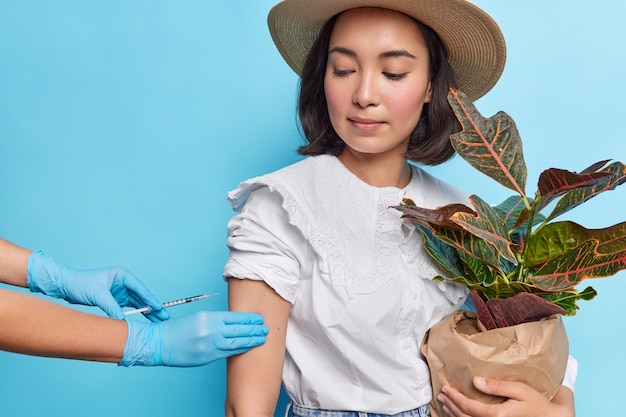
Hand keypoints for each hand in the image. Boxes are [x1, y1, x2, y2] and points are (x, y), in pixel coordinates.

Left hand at [26, 250, 167, 320]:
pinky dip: (137, 313)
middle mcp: (123, 282)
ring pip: (138, 302)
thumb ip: (112, 307)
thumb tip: (122, 320)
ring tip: (158, 320)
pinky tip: (146, 319)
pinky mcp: (116, 298)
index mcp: (121, 275)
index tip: (159, 307)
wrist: (66, 286)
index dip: (150, 298)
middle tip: (164, 316)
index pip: (139, 288)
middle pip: (141, 296)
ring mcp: (120, 290)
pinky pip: (130, 307)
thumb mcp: (97, 295)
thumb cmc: (80, 284)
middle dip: (153, 306)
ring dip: (147, 311)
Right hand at [119, 311, 268, 366]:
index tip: (259, 319)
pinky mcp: (208, 357)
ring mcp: (210, 345)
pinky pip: (228, 353)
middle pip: (239, 330)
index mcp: (209, 317)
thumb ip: (216, 320)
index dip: (249, 319)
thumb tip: (233, 323)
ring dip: (252, 340)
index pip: (235, 317)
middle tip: (266, 329)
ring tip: (262, 338)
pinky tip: (248, 347)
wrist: (160, 344)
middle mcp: (211, 330)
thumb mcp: (198, 317)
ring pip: (237, 342)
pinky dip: (240, 350)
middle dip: (255, 329)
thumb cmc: (178, 329)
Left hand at [437, 377, 574, 416]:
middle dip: (451, 405)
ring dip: (454, 414)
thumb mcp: (520, 390)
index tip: (446, 388)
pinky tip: (458, 415)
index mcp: (498, 415)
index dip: (455, 398)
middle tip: (441, 395)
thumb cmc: (537, 405)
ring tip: (445, 404)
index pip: (469, 407)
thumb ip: (497, 386)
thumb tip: (476, 381)